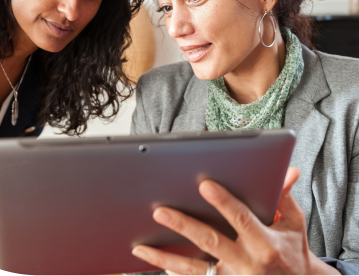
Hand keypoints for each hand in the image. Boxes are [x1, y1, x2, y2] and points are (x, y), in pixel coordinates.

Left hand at [132, 167, 338, 275]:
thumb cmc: (292, 252)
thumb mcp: (294, 224)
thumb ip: (284, 197)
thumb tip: (287, 170)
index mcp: (266, 243)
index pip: (241, 218)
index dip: (223, 201)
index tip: (203, 184)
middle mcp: (247, 264)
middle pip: (210, 242)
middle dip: (183, 226)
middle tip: (159, 212)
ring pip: (194, 269)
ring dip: (165, 257)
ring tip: (140, 247)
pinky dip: (174, 272)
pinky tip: (155, 263)